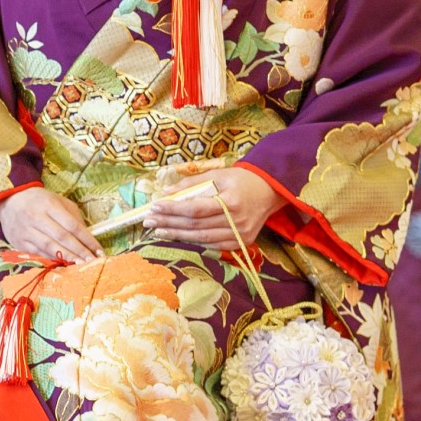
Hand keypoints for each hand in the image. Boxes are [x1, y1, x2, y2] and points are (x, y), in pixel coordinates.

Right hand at [0, 187, 103, 262]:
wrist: (9, 200)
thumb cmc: (39, 201)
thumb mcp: (58, 200)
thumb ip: (73, 216)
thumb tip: (87, 236)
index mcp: (49, 205)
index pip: (72, 225)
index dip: (87, 240)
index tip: (99, 251)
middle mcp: (37, 218)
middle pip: (62, 238)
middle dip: (79, 251)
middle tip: (93, 262)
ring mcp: (27, 231)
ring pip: (50, 248)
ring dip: (67, 258)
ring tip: (81, 266)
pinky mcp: (20, 243)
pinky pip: (39, 254)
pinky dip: (52, 260)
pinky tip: (63, 265)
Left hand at [144, 165, 278, 249]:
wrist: (270, 191)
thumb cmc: (242, 179)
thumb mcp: (218, 175)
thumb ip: (192, 183)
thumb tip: (167, 192)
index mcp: (232, 201)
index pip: (196, 208)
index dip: (173, 208)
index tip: (154, 206)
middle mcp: (237, 221)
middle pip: (196, 225)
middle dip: (169, 223)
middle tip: (149, 221)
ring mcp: (240, 235)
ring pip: (202, 238)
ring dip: (177, 235)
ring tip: (158, 230)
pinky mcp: (242, 243)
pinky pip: (212, 245)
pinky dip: (194, 241)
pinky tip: (178, 237)